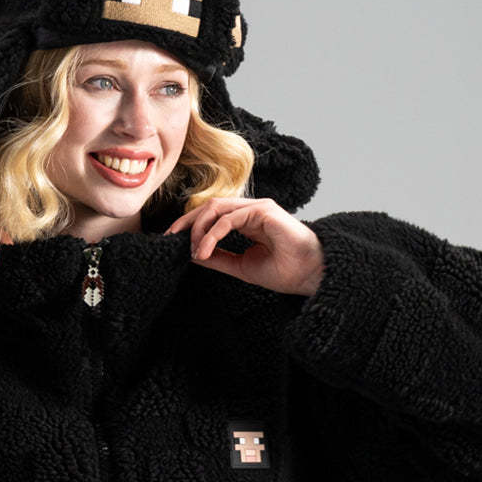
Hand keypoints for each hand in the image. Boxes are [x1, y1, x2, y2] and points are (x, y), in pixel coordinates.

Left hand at [165, 197, 323, 296]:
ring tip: (195, 251)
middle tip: (172, 240)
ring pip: (216, 208)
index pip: (211, 215)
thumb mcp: (240, 266)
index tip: (173, 241)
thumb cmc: (284, 271)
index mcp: (246, 221)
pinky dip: (212, 234)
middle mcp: (251, 211)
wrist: (309, 275)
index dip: (190, 225)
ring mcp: (258, 208)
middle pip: (209, 206)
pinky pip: (229, 218)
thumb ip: (218, 257)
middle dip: (187, 222)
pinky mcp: (264, 211)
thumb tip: (192, 253)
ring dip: (199, 229)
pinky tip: (205, 251)